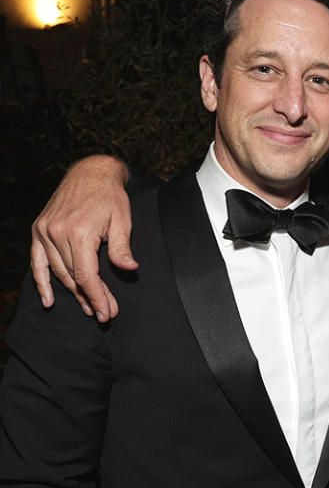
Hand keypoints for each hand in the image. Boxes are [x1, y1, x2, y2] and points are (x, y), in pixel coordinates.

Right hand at [30, 156, 135, 321]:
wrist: (91, 173)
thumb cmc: (110, 196)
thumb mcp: (123, 221)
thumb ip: (122, 248)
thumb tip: (130, 269)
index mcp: (79, 232)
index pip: (87, 275)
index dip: (98, 296)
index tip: (108, 311)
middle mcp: (57, 233)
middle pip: (73, 277)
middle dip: (90, 298)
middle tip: (104, 314)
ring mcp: (45, 231)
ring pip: (58, 272)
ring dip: (72, 293)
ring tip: (88, 307)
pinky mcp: (39, 229)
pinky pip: (38, 262)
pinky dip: (42, 281)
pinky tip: (49, 300)